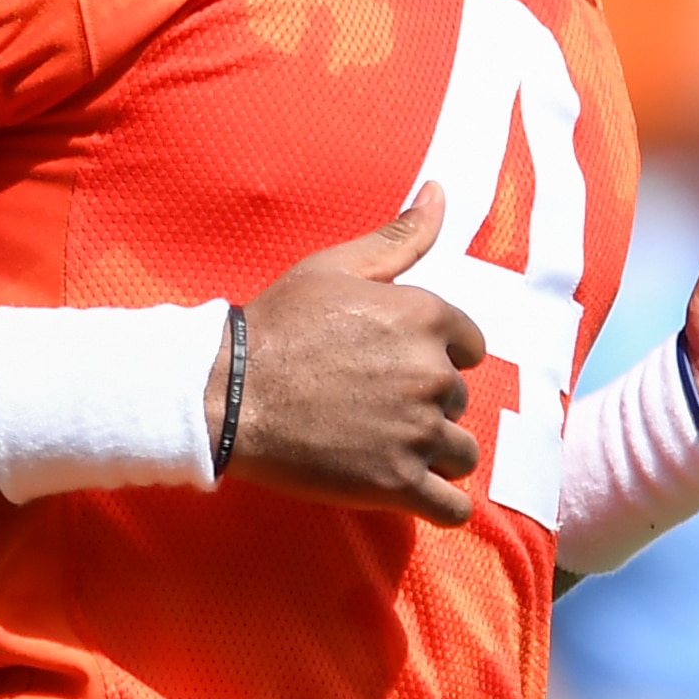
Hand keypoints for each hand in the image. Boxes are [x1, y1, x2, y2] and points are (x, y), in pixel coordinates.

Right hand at [218, 184, 491, 523]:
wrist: (227, 394)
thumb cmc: (277, 325)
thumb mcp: (336, 266)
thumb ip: (400, 236)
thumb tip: (441, 191)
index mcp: (424, 318)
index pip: (471, 344)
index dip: (439, 354)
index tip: (398, 364)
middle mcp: (431, 374)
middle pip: (458, 399)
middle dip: (428, 404)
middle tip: (376, 405)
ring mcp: (416, 432)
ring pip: (461, 452)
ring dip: (436, 453)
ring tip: (390, 447)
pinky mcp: (397, 483)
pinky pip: (453, 507)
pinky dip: (442, 503)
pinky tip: (418, 493)